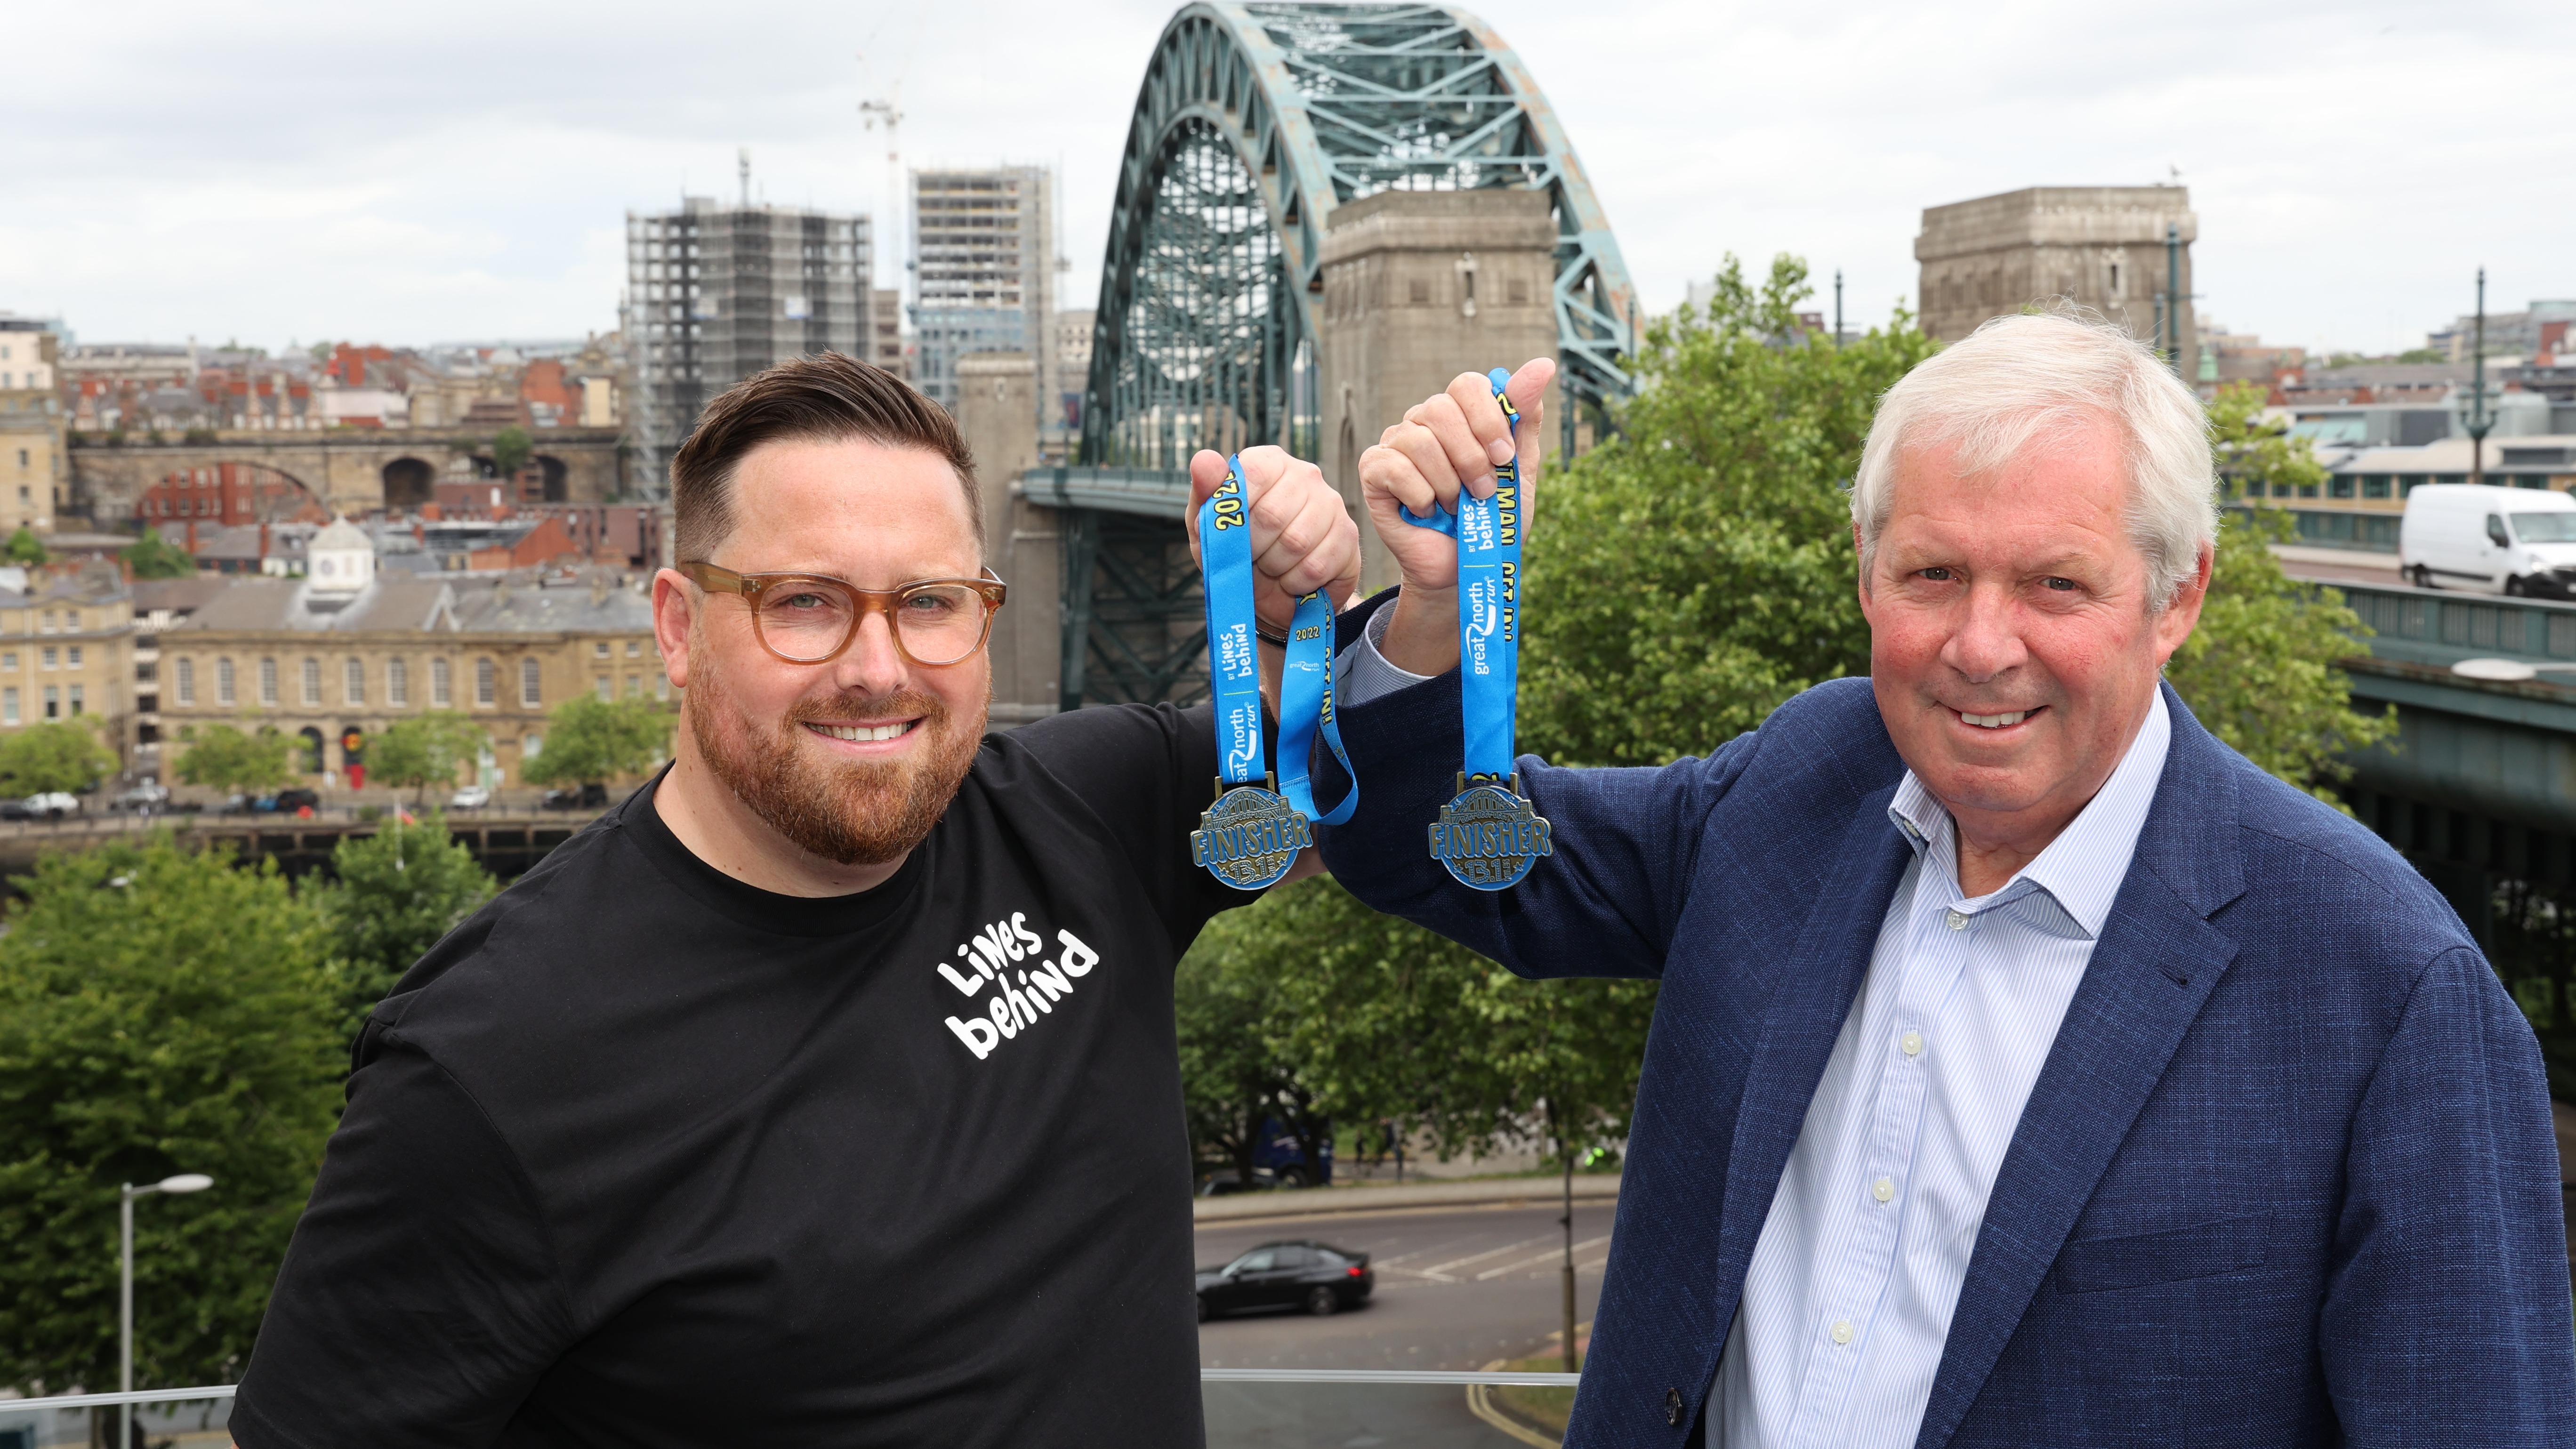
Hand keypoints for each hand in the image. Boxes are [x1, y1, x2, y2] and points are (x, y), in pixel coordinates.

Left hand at [1185, 445, 1362, 631]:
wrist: (1273, 593)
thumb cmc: (1239, 551)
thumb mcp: (1209, 526)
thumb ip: (1206, 493)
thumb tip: (1203, 459)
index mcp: (1269, 462)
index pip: (1253, 473)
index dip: (1238, 512)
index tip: (1230, 533)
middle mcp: (1305, 475)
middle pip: (1272, 515)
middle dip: (1253, 548)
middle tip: (1250, 557)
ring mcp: (1331, 504)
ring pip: (1296, 543)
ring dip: (1274, 567)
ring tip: (1270, 567)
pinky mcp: (1348, 535)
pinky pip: (1316, 566)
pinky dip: (1294, 582)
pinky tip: (1290, 579)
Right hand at [1355, 358, 1552, 673]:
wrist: (1464, 569)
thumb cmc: (1490, 520)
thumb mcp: (1519, 472)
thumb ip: (1525, 420)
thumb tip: (1543, 365)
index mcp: (1459, 416)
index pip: (1468, 385)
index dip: (1488, 418)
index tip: (1504, 458)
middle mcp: (1423, 422)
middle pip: (1441, 408)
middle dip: (1471, 456)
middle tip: (1482, 491)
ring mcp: (1395, 444)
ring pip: (1420, 440)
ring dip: (1448, 482)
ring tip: (1456, 507)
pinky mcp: (1373, 471)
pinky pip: (1395, 467)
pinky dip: (1420, 495)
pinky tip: (1428, 511)